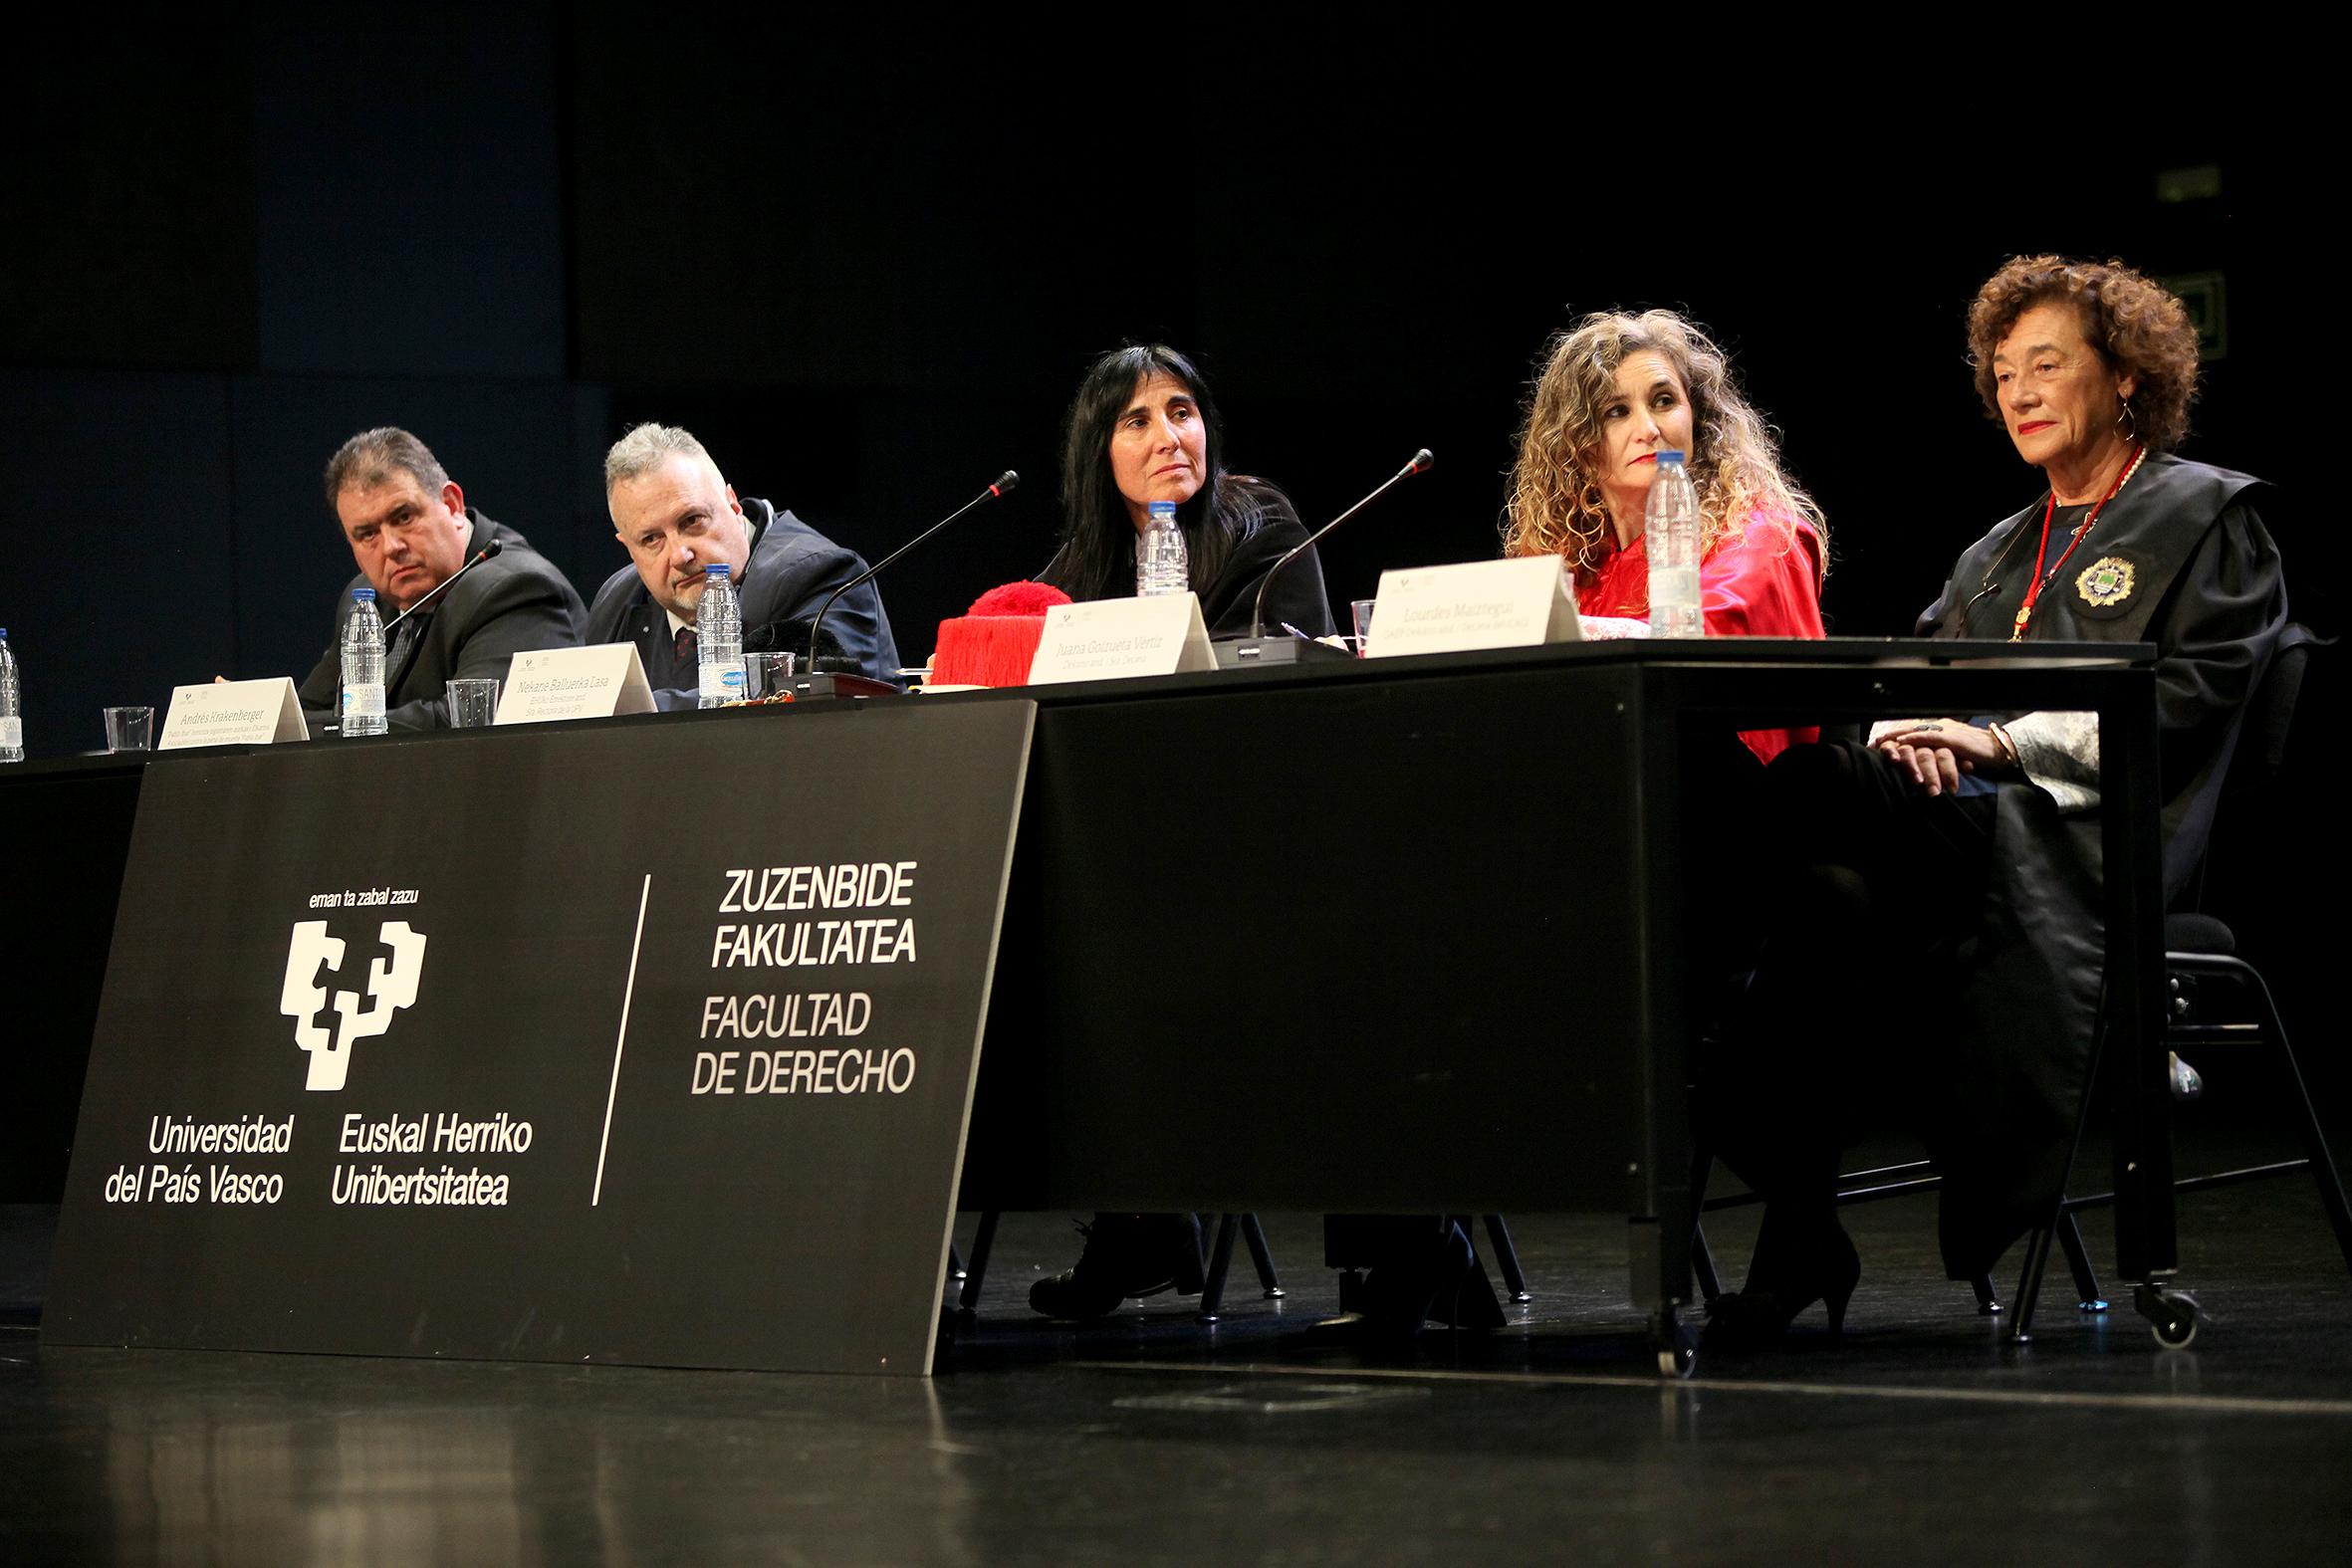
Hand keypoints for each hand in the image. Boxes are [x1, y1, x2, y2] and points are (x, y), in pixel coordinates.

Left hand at [1874, 719, 2006, 795]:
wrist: (2004, 751)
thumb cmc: (1982, 755)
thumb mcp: (1956, 755)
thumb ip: (1941, 756)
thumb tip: (1926, 766)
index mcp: (1943, 729)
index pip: (1915, 731)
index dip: (1896, 736)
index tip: (1878, 744)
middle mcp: (1943, 727)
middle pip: (1911, 729)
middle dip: (1891, 736)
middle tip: (1874, 744)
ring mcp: (1949, 731)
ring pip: (1917, 732)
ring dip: (1899, 739)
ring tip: (1882, 744)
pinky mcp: (1955, 739)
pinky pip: (1932, 737)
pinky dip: (1916, 739)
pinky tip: (1903, 742)